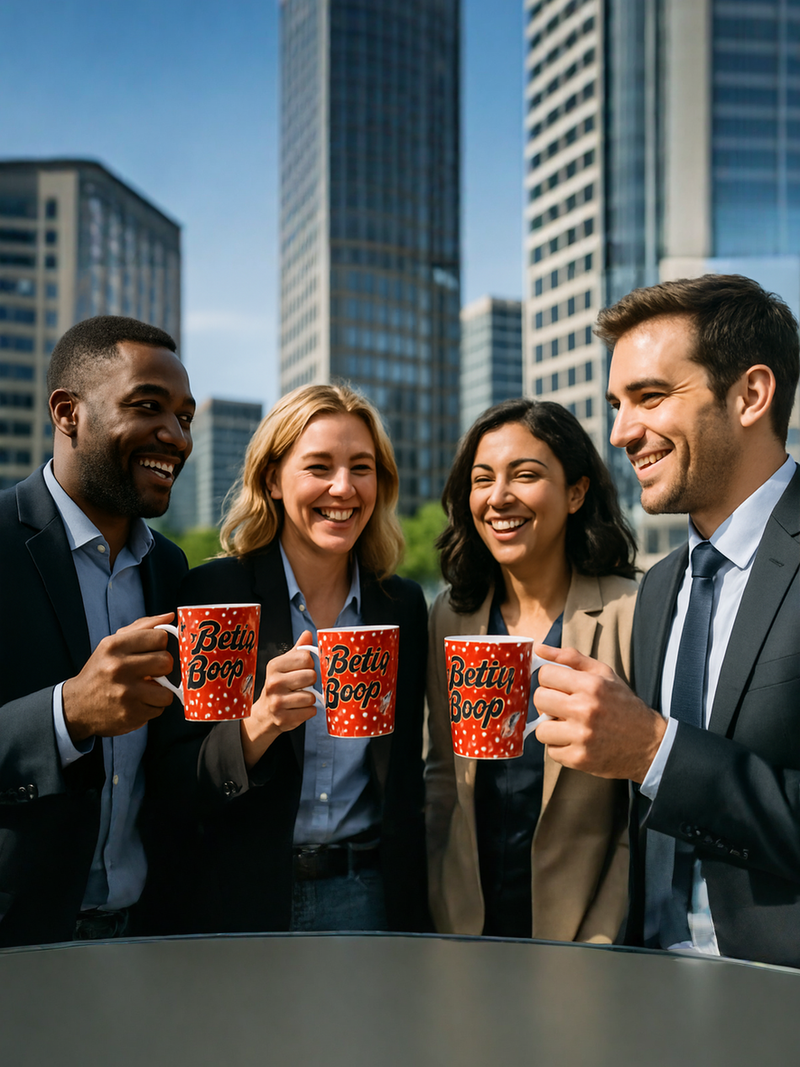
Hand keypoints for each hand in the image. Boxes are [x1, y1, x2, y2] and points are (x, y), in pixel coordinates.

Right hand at [62, 614, 177, 742]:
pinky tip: (138, 703)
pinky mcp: (130, 714)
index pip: (160, 637)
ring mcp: (125, 692)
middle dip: (162, 668)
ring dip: (160, 692)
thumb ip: (142, 627)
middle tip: (151, 672)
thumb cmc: (101, 671)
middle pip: (166, 662)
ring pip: (167, 690)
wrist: (77, 706)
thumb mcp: (113, 644)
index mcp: (114, 646)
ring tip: (146, 690)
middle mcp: (118, 667)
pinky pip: (159, 709)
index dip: (160, 645)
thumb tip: (170, 617)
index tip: (153, 652)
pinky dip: (152, 707)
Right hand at [240, 630, 317, 767]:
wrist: (265, 713)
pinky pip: (310, 711)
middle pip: (311, 676)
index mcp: (274, 666)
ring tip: (299, 698)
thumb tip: (309, 633)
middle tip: (303, 685)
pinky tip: (299, 709)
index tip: (303, 669)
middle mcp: (273, 683)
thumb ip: (298, 650)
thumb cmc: (280, 685)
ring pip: (311, 696)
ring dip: (310, 698)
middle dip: (311, 682)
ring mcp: (277, 702)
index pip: (306, 658)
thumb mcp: (285, 666)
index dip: (310, 665)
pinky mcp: (283, 718)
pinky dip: (308, 711)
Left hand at [532, 643, 665, 782]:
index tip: (559, 686)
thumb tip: (539, 648)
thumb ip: (571, 658)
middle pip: (539, 698)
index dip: (550, 680)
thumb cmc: (622, 704)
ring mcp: (582, 736)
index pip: (545, 674)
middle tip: (562, 706)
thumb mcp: (603, 674)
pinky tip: (575, 741)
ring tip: (568, 726)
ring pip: (541, 728)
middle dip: (548, 702)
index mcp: (591, 685)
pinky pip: (551, 751)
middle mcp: (586, 710)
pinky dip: (559, 747)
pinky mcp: (579, 758)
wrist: (649, 743)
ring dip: (551, 727)